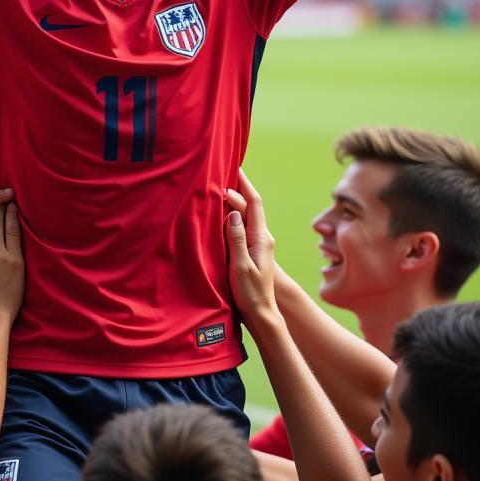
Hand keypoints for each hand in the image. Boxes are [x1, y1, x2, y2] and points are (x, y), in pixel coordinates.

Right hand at [225, 174, 278, 325]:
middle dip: (235, 188)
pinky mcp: (251, 249)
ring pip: (245, 214)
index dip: (244, 183)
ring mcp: (257, 242)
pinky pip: (241, 225)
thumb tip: (232, 212)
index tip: (234, 167)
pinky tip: (220, 213)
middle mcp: (262, 236)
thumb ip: (237, 239)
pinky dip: (231, 214)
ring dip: (233, 201)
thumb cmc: (251, 293)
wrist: (262, 314)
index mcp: (261, 237)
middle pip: (249, 205)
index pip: (254, 202)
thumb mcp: (242, 266)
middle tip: (218, 175)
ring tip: (217, 188)